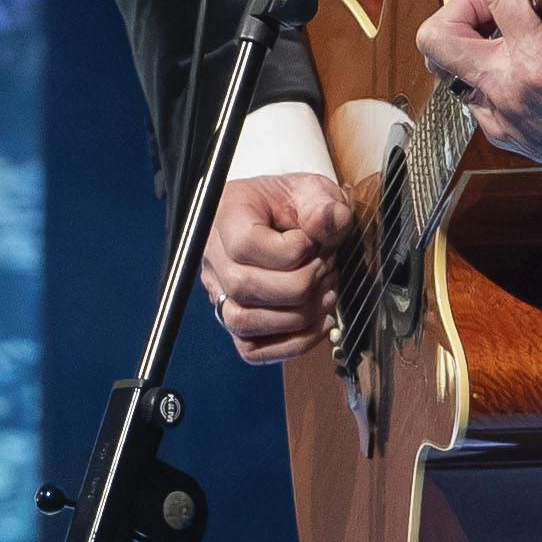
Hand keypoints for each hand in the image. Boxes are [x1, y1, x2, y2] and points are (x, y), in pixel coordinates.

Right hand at [202, 173, 352, 364]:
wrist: (283, 219)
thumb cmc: (294, 205)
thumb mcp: (314, 191)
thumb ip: (323, 206)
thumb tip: (327, 222)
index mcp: (227, 215)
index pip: (245, 244)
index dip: (292, 250)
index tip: (312, 242)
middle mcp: (213, 256)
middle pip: (243, 287)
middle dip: (300, 285)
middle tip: (326, 268)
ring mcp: (219, 292)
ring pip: (243, 323)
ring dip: (298, 316)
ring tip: (325, 293)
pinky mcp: (234, 321)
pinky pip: (253, 350)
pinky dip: (293, 343)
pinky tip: (319, 321)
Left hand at [412, 0, 541, 208]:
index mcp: (541, 67)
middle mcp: (508, 95)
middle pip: (436, 38)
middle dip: (459, 5)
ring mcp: (499, 120)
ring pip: (448, 67)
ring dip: (469, 38)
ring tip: (508, 27)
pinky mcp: (502, 134)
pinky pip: (471, 92)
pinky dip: (486, 66)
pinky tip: (521, 60)